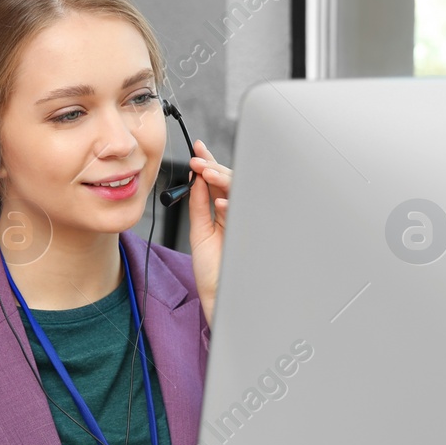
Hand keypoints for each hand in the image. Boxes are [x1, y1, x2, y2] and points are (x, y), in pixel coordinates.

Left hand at [187, 137, 230, 327]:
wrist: (220, 294)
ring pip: (239, 191)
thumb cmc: (211, 269)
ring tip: (206, 174)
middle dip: (213, 168)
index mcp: (223, 212)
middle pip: (229, 181)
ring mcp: (244, 221)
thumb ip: (198, 205)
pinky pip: (244, 213)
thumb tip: (195, 179)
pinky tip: (220, 202)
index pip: (216, 182)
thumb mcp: (199, 231)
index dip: (208, 164)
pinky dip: (231, 206)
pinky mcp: (250, 232)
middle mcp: (235, 213)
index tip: (197, 149)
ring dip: (222, 179)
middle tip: (197, 162)